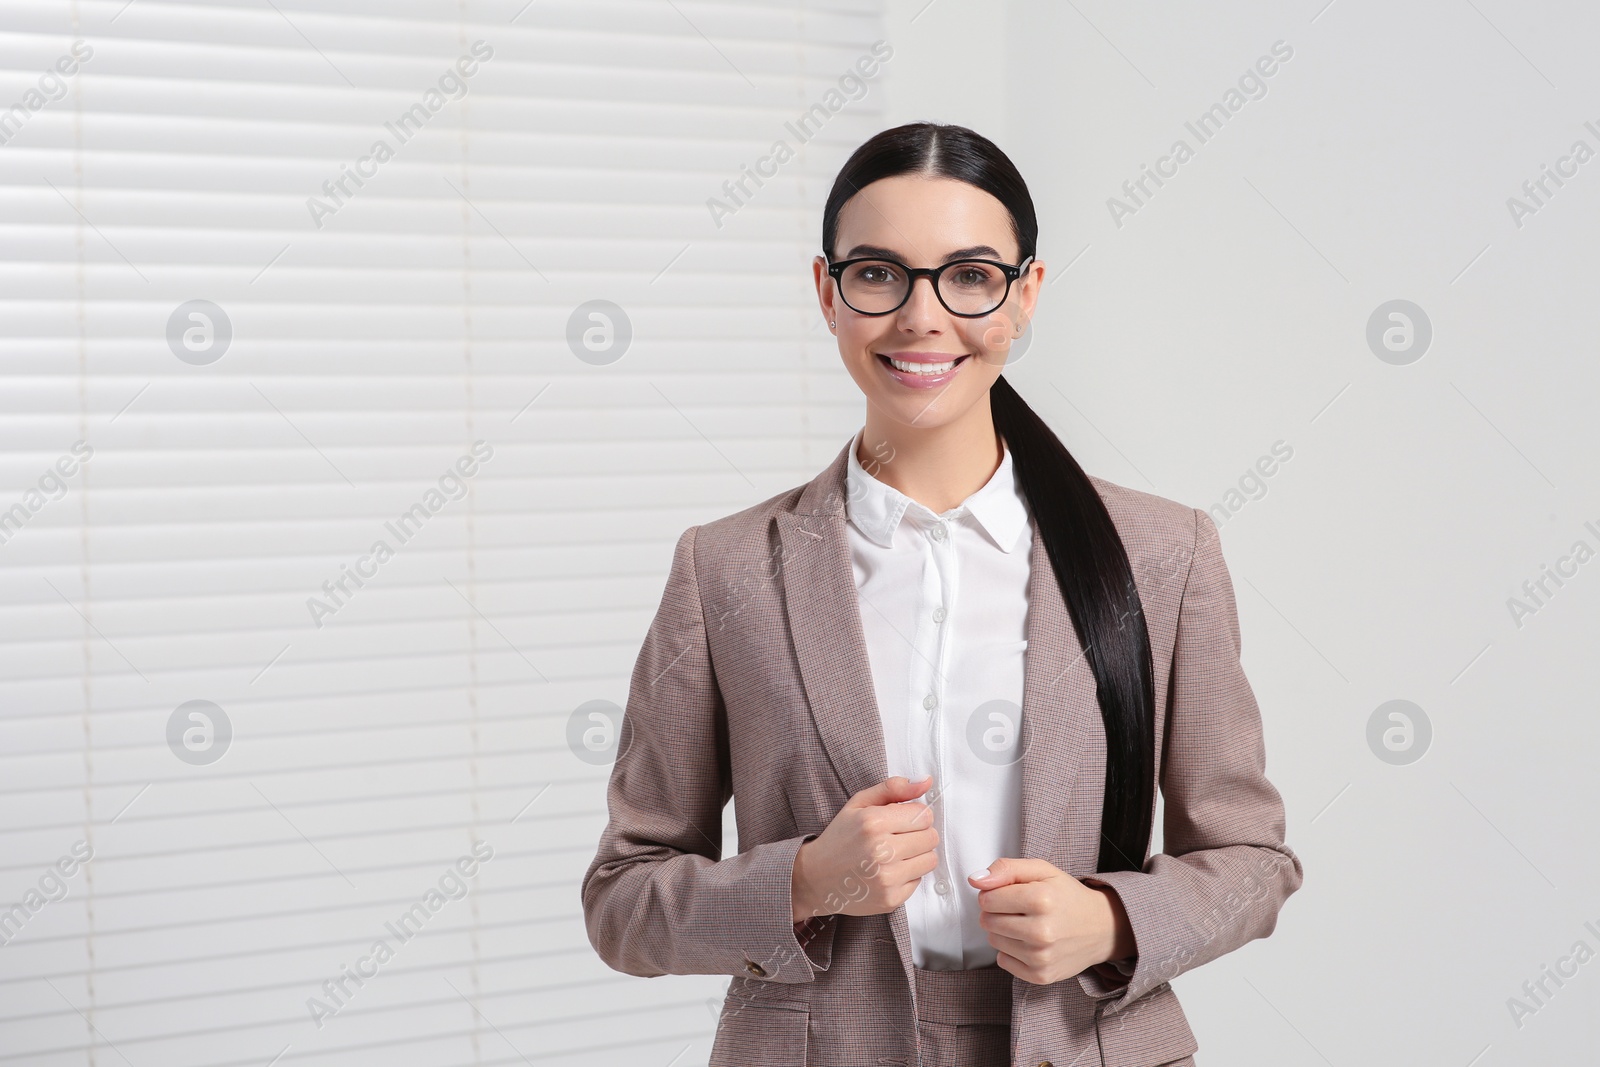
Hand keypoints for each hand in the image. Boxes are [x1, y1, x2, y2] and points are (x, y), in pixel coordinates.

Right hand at [791, 775, 938, 921]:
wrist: (816, 877)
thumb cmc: (840, 837)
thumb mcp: (859, 804)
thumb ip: (893, 788)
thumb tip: (927, 782)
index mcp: (874, 823)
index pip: (924, 815)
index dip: (916, 816)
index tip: (902, 820)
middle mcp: (882, 851)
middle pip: (931, 837)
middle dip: (919, 834)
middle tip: (898, 837)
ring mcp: (887, 878)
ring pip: (930, 860)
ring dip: (917, 855)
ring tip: (895, 854)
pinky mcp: (891, 899)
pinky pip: (919, 880)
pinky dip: (908, 875)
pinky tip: (888, 871)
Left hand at [968, 857, 1132, 984]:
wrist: (1102, 928)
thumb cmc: (1067, 896)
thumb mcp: (1041, 870)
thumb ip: (1006, 868)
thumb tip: (975, 879)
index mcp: (1041, 899)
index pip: (987, 898)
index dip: (993, 893)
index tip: (1010, 893)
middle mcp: (1041, 931)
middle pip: (987, 921)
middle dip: (997, 912)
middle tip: (1020, 909)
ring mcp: (1041, 957)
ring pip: (993, 941)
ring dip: (1004, 931)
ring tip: (1027, 924)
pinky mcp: (1041, 976)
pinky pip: (1003, 961)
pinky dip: (1011, 951)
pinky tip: (1030, 943)